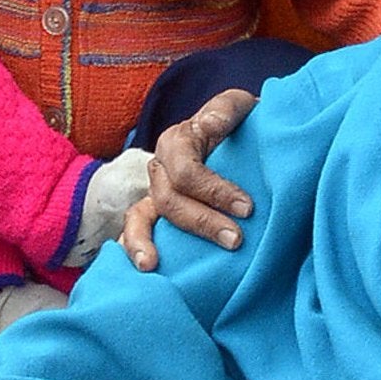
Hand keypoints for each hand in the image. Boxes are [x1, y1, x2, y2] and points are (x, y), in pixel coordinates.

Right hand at [121, 89, 257, 270]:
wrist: (245, 136)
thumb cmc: (246, 125)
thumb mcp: (241, 107)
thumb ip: (227, 110)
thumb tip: (211, 124)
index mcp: (180, 139)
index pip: (186, 170)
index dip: (213, 190)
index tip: (248, 208)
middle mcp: (162, 165)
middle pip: (169, 199)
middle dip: (201, 222)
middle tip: (236, 240)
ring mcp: (156, 191)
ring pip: (139, 217)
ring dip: (145, 242)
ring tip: (150, 266)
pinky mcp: (157, 213)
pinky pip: (136, 231)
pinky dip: (132, 249)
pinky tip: (139, 271)